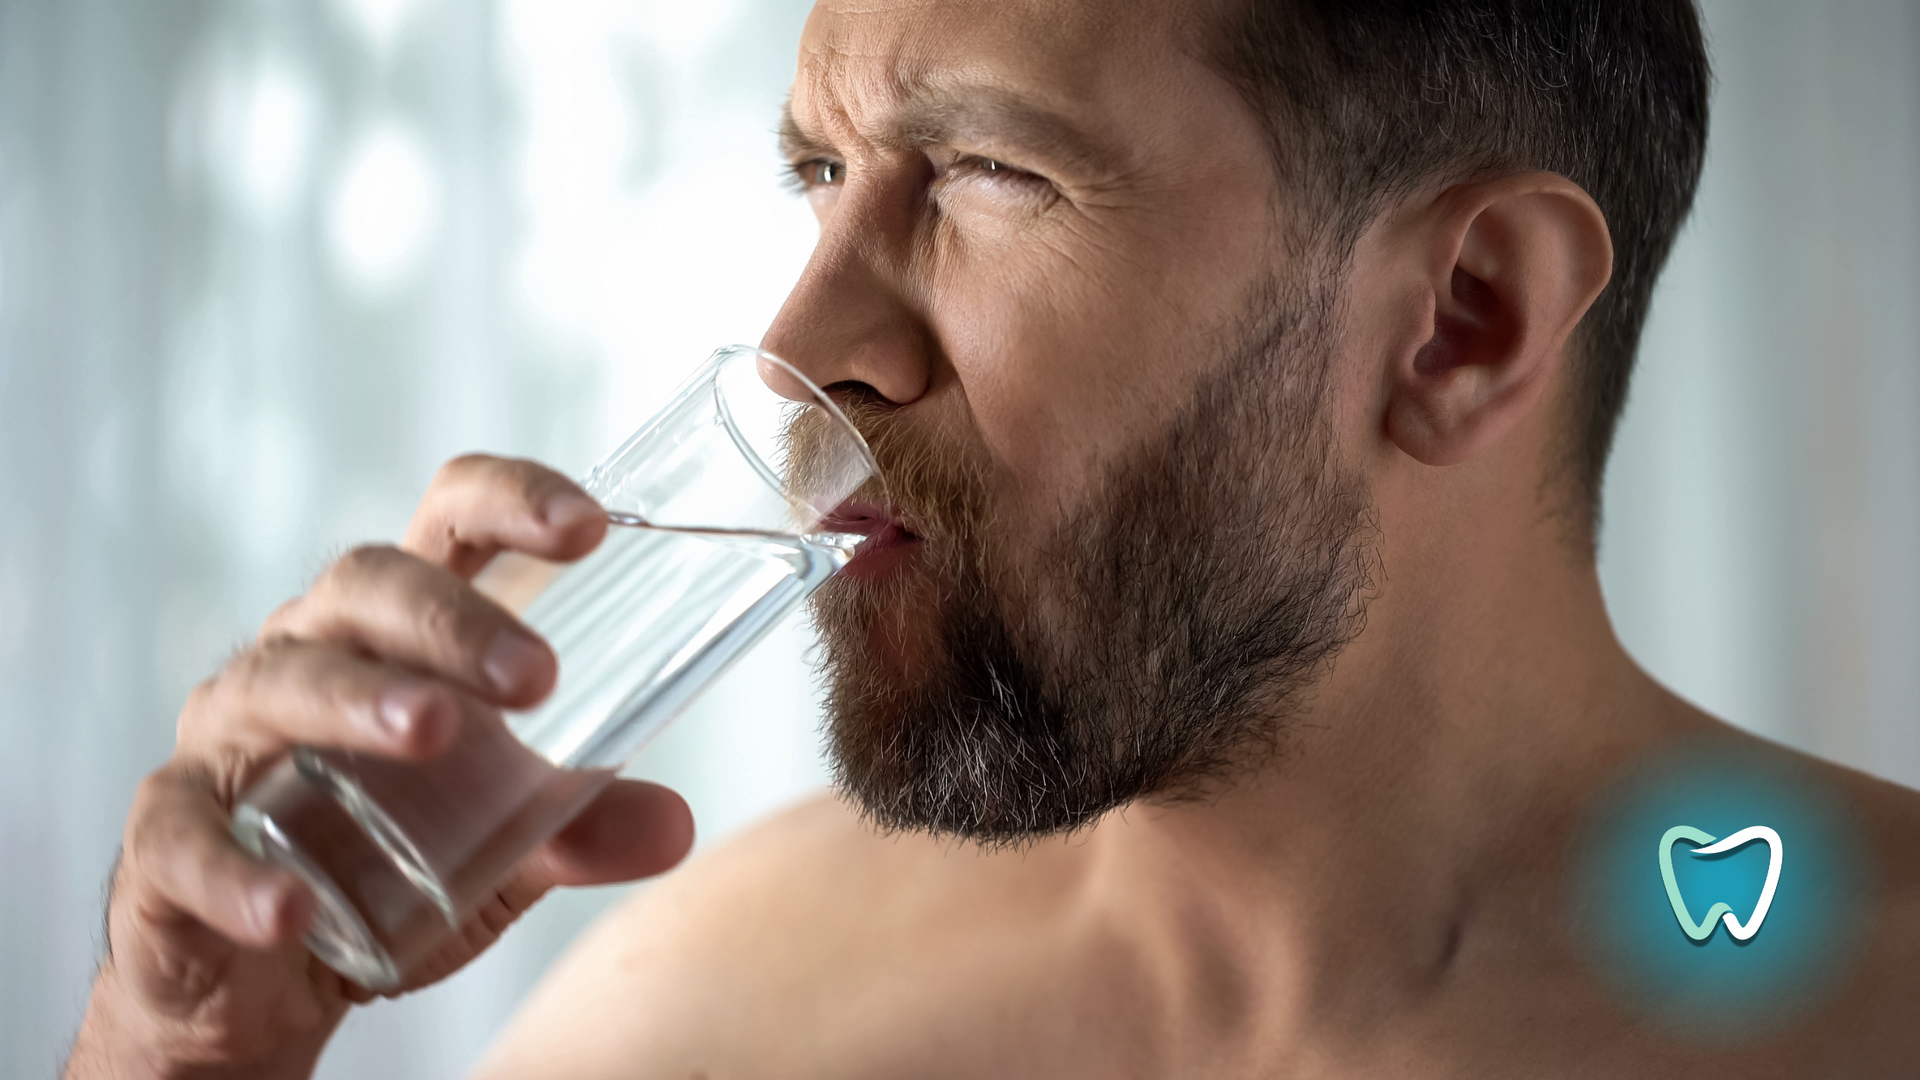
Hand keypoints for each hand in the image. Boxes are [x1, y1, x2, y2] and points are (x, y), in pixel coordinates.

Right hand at [65, 455, 695, 1079]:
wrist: (265, 975)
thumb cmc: (387, 859)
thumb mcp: (504, 849)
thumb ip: (582, 829)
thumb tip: (675, 825)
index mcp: (397, 634)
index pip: (449, 526)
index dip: (512, 501)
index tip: (590, 526)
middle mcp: (306, 654)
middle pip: (365, 586)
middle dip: (453, 619)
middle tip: (539, 677)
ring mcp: (227, 737)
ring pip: (280, 683)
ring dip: (361, 700)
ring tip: (436, 730)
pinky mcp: (166, 834)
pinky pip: (188, 836)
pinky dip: (240, 872)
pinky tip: (294, 908)